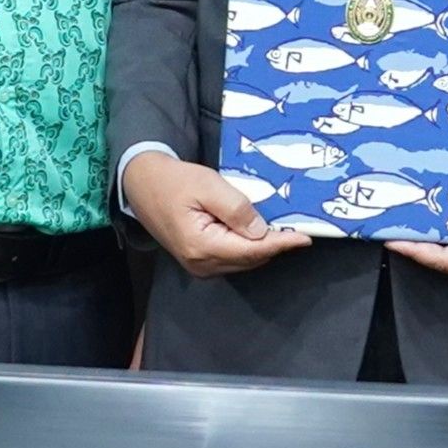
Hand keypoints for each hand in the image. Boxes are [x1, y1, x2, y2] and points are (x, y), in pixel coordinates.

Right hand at [122, 144, 297, 276]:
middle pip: (250, 259)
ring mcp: (199, 266)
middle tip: (298, 229)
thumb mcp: (208, 185)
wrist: (142, 184)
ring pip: (243, 261)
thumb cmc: (175, 181)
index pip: (252, 250)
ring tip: (284, 230)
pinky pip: (233, 258)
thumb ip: (236, 209)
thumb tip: (262, 232)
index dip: (281, 243)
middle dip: (275, 246)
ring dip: (263, 247)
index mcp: (202, 247)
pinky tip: (260, 233)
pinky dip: (249, 248)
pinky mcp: (199, 261)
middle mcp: (201, 264)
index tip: (305, 238)